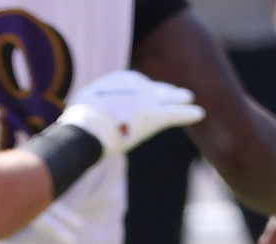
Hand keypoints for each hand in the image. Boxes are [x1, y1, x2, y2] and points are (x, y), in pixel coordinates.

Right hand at [54, 69, 203, 155]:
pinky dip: (188, 113)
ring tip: (189, 98)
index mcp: (113, 81)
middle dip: (163, 91)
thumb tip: (74, 130)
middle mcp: (131, 85)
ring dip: (178, 98)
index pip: (130, 85)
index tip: (142, 98)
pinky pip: (175, 113)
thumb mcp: (78, 115)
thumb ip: (87, 115)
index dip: (138, 93)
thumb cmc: (76, 127)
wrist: (85, 130)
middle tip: (174, 93)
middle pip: (151, 88)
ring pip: (166, 97)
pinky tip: (200, 114)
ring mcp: (144, 99)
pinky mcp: (154, 115)